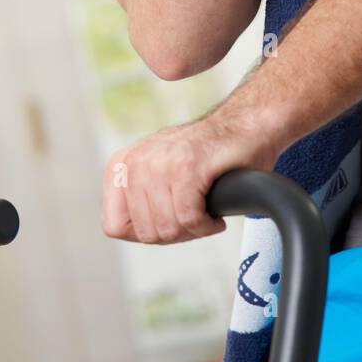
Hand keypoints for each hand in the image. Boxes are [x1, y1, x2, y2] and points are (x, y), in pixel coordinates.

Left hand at [101, 110, 281, 244]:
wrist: (246, 127)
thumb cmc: (207, 157)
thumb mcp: (158, 174)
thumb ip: (138, 200)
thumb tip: (131, 233)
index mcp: (122, 164)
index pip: (114, 225)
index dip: (146, 232)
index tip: (171, 220)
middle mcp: (136, 160)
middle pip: (145, 232)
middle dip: (175, 234)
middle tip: (196, 218)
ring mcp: (160, 162)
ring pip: (167, 228)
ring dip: (193, 230)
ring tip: (206, 214)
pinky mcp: (187, 166)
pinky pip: (189, 219)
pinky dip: (207, 225)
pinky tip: (215, 217)